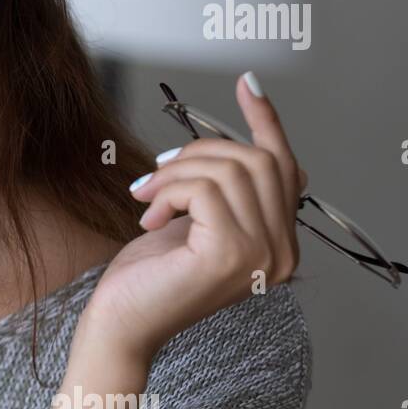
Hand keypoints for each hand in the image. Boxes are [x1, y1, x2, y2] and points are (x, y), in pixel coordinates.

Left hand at [82, 73, 309, 362]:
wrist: (120, 324)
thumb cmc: (150, 276)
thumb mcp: (195, 221)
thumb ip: (225, 190)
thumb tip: (244, 143)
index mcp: (281, 246)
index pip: (287, 168)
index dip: (267, 122)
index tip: (248, 84)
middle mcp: (284, 254)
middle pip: (257, 160)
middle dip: (200, 153)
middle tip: (157, 173)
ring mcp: (263, 256)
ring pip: (228, 170)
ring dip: (175, 174)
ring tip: (145, 197)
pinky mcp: (230, 253)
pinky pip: (205, 189)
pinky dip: (168, 192)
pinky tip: (148, 217)